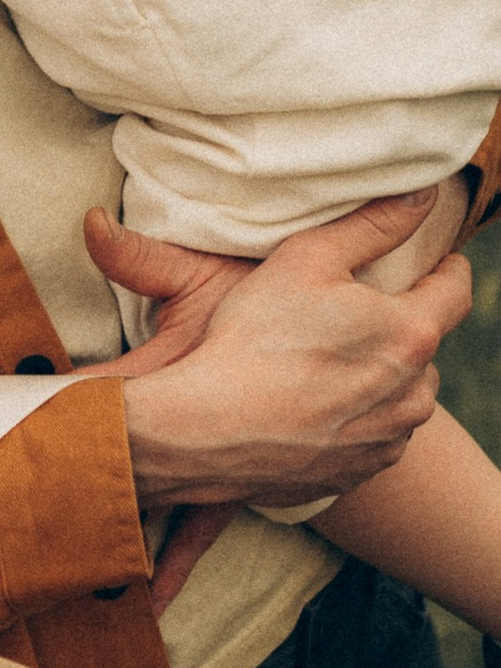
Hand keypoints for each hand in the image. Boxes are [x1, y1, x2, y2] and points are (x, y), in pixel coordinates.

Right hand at [95, 192, 466, 514]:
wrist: (210, 429)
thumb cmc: (256, 337)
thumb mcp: (307, 259)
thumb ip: (373, 225)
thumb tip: (422, 195)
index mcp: (411, 335)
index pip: (456, 289)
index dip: (446, 266)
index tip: (433, 259)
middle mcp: (415, 393)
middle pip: (423, 345)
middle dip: (396, 328)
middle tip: (344, 315)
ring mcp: (389, 439)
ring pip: (401, 395)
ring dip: (377, 377)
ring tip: (319, 364)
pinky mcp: (360, 472)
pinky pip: (373, 435)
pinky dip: (353, 417)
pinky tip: (307, 404)